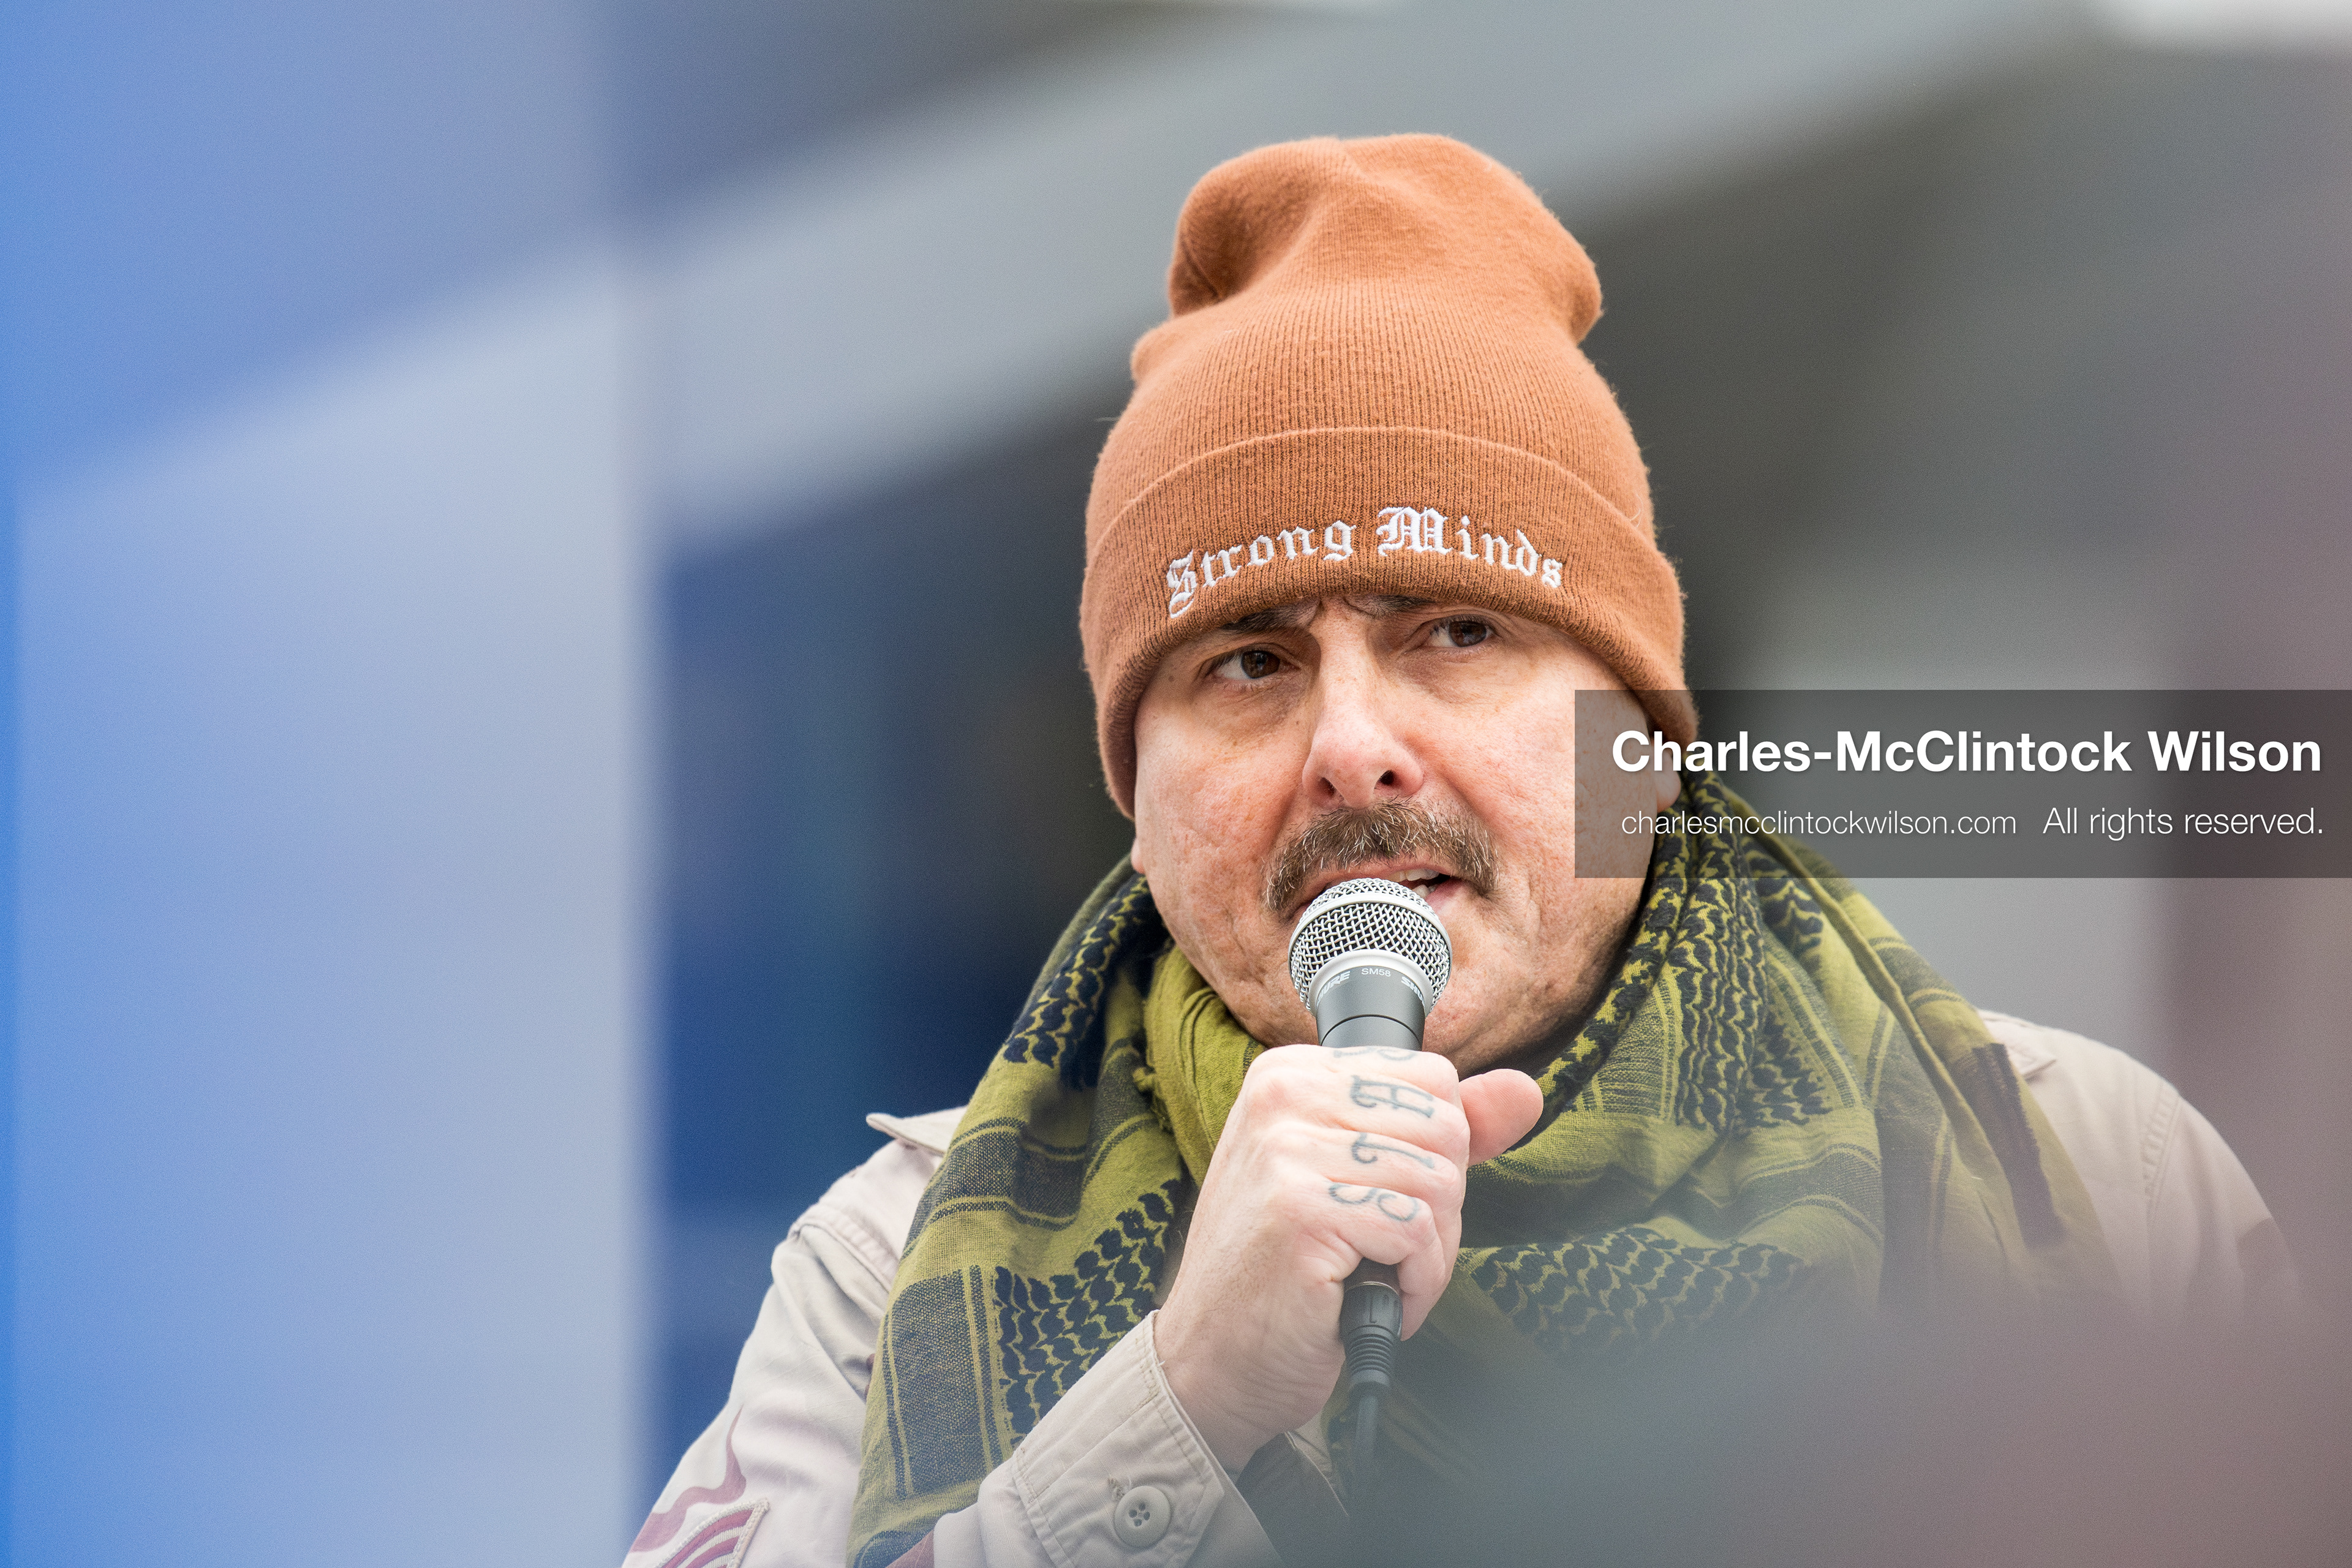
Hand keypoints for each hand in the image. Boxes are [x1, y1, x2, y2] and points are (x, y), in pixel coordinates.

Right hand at [1152, 1045, 1541, 1468]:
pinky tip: (1369, 1298)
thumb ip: (1440, 1131)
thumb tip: (1523, 1091)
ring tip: (1376, 1277)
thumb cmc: (1283, 1270)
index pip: (1433, 1078)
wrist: (1211, 1358)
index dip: (1436, 1153)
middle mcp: (1283, 1094)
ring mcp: (1287, 1149)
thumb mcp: (1355, 1178)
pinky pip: (1417, 1233)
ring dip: (1428, 1255)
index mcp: (1292, 1073)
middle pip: (1446, 1129)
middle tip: (1385, 1250)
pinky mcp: (1301, 1210)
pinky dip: (1414, 1283)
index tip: (1386, 1198)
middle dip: (1440, 1207)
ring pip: (1439, 1183)